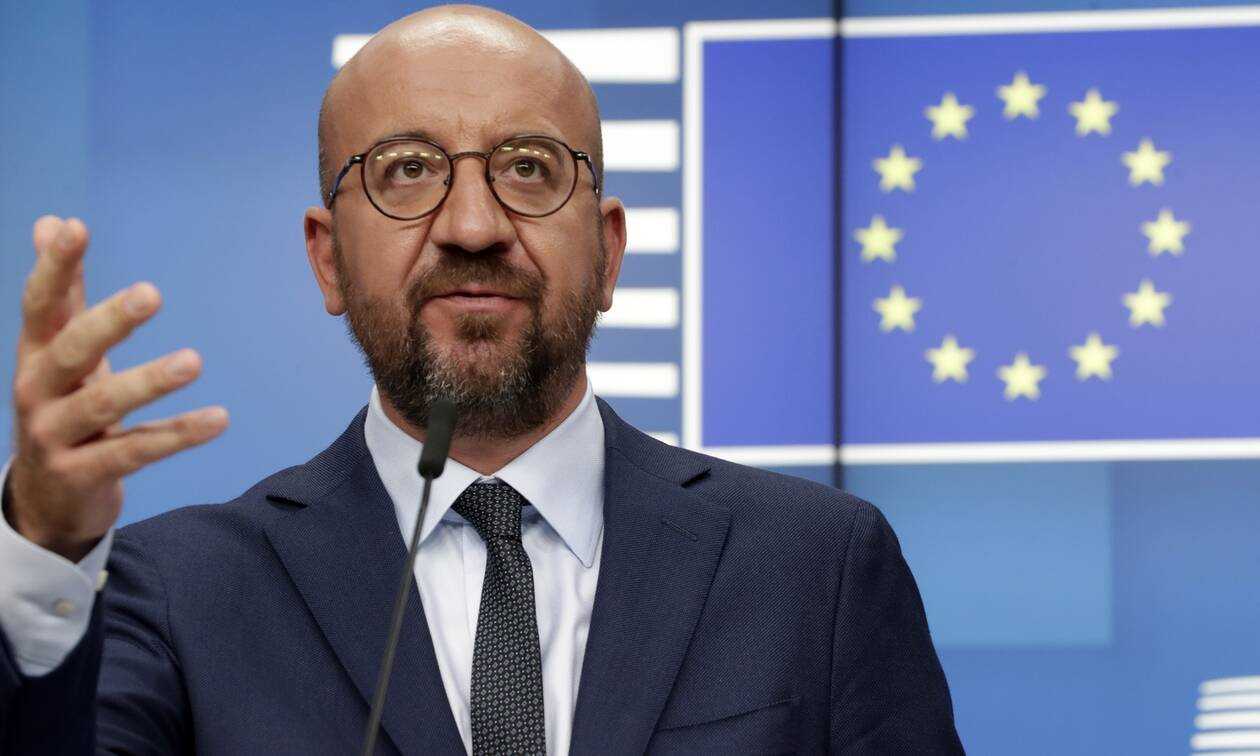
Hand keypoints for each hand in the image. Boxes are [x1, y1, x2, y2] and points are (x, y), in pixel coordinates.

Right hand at [6, 216, 228, 561]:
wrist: (45, 498)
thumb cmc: (61, 406)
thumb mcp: (57, 351)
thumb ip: (63, 293)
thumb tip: (51, 220)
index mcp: (34, 354)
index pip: (40, 303)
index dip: (54, 266)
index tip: (75, 227)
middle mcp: (36, 391)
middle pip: (70, 350)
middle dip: (109, 322)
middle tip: (152, 292)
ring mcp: (55, 436)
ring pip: (103, 404)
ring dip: (150, 382)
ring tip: (194, 361)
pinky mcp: (83, 474)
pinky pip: (135, 451)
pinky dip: (177, 434)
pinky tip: (218, 418)